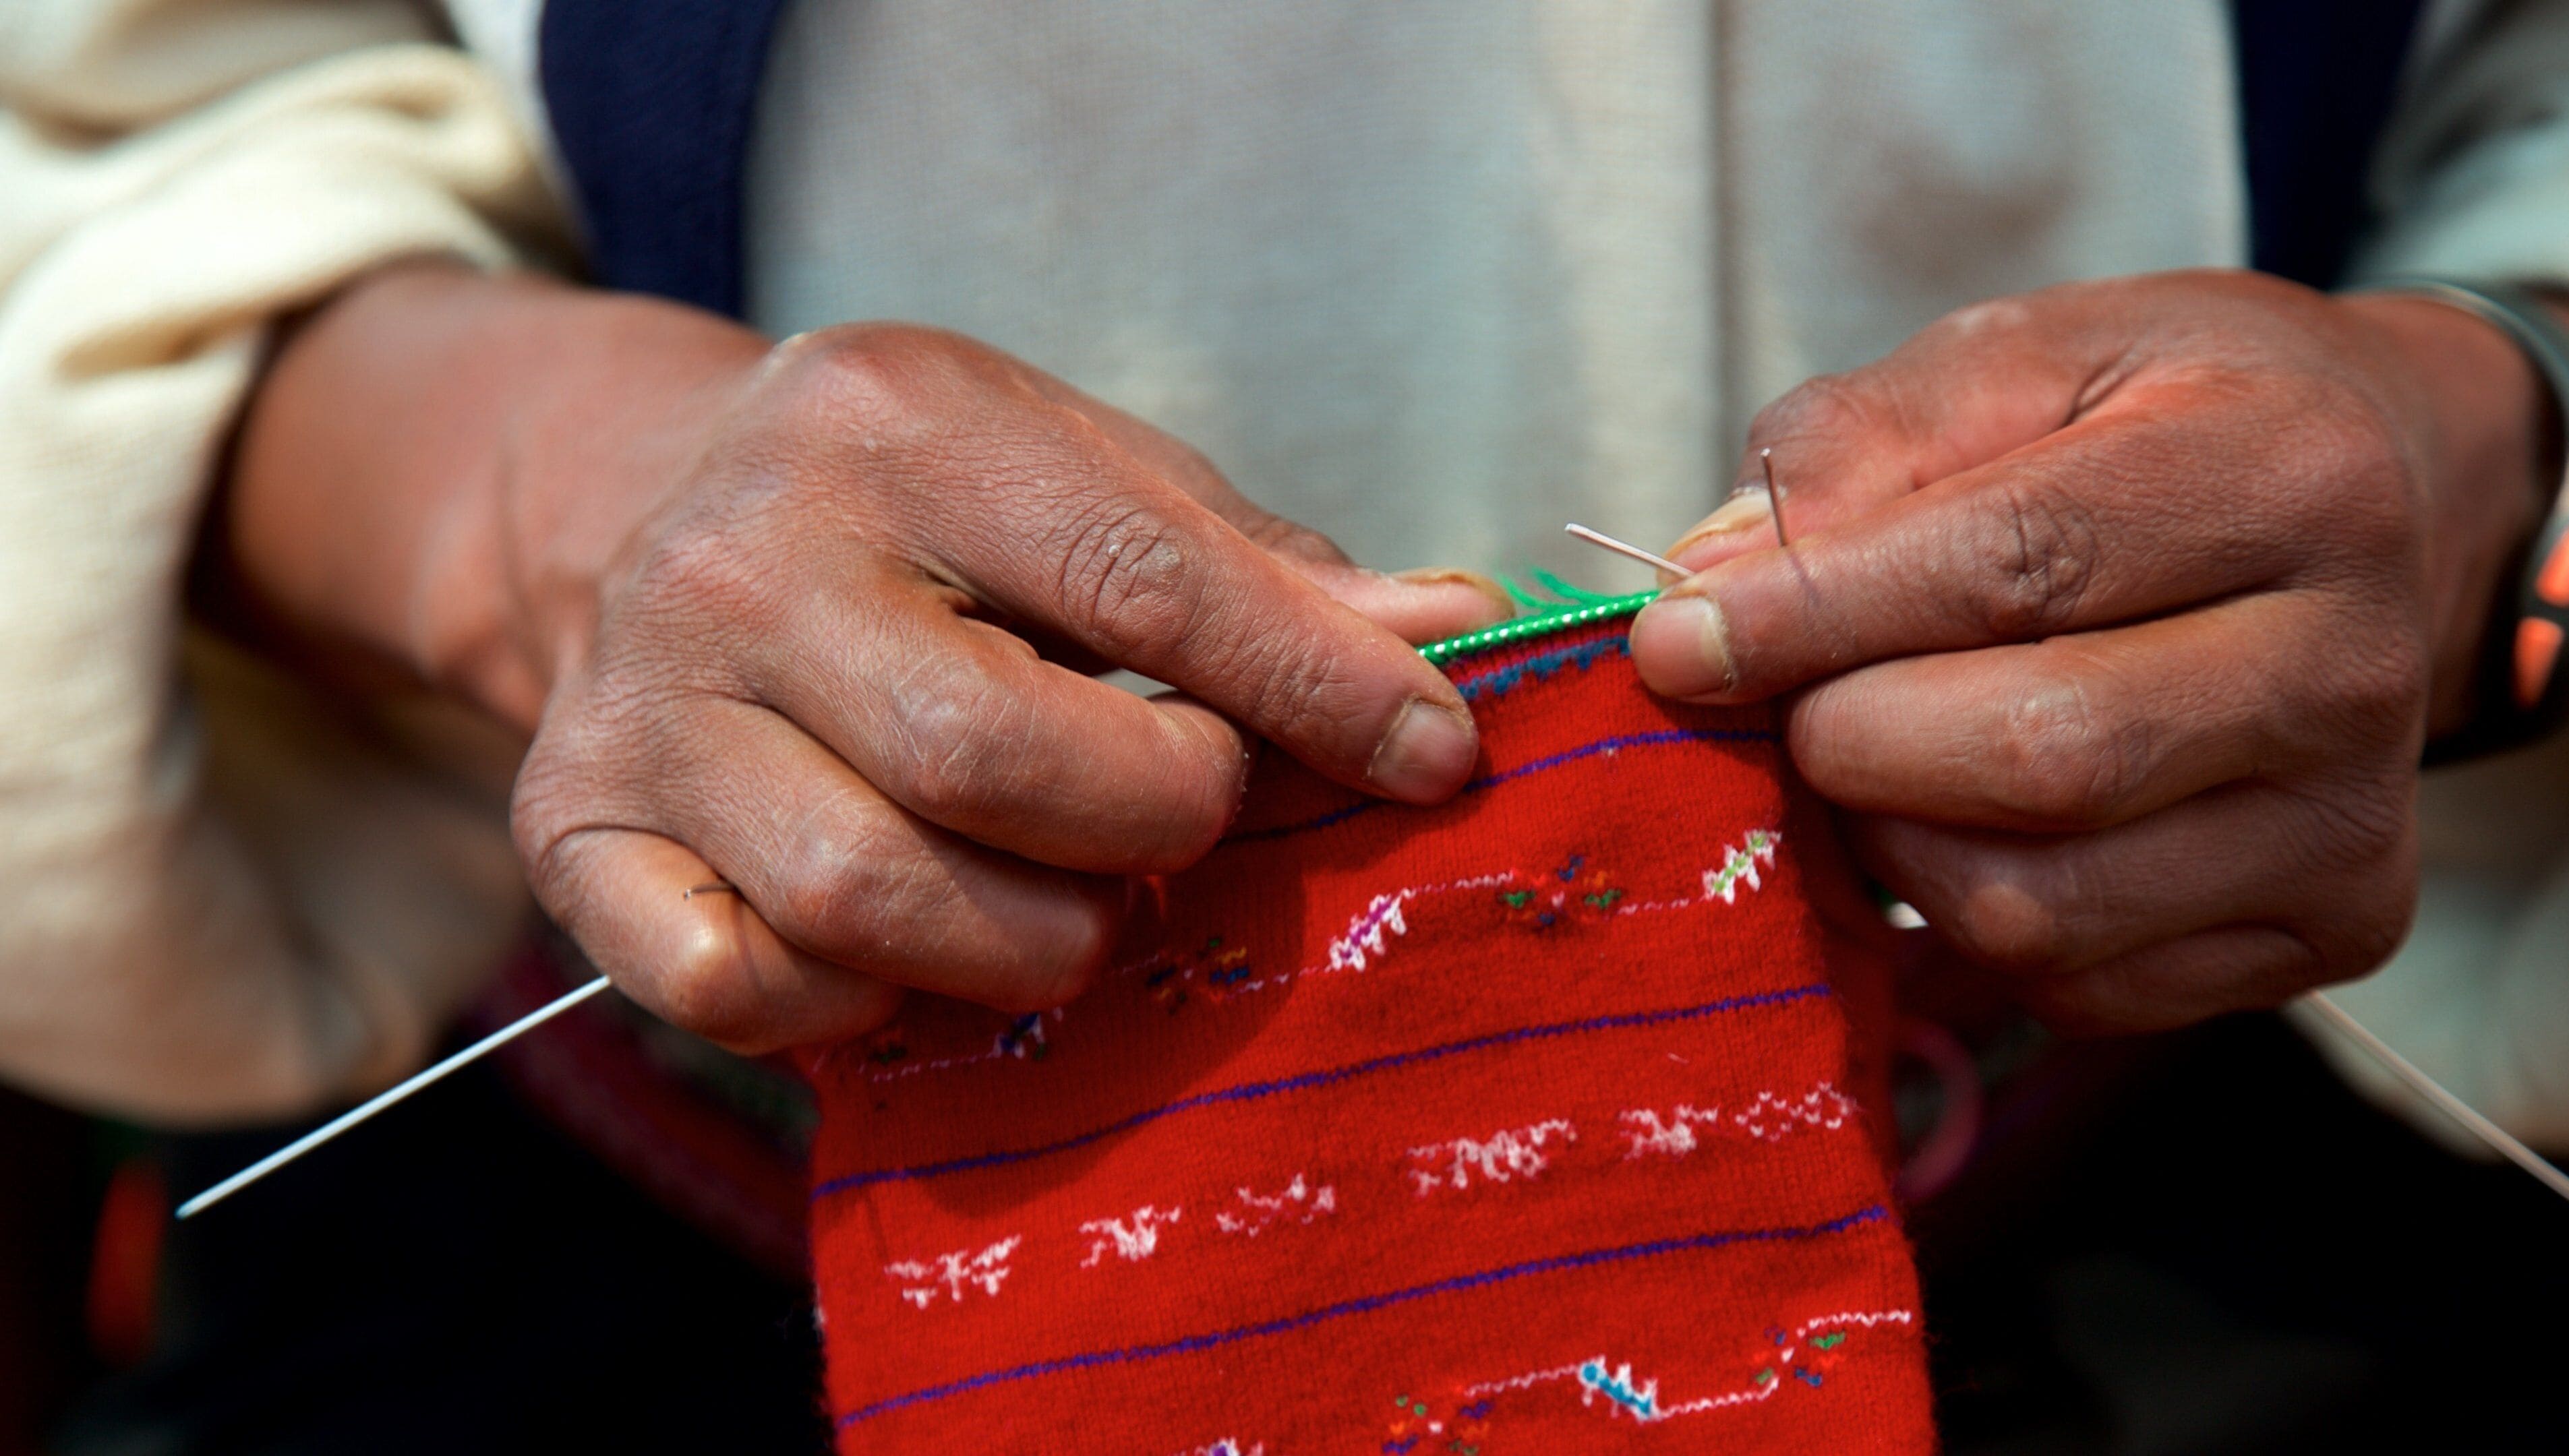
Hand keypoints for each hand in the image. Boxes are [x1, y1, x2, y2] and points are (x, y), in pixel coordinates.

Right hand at [223, 265, 1505, 1050]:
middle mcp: (738, 556)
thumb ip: (1262, 572)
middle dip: (1146, 823)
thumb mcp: (1088, 475)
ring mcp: (638, 702)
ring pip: (868, 899)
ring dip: (1028, 940)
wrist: (649, 503)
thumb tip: (1454, 639)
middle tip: (1178, 813)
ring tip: (1070, 898)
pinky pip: (740, 987)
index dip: (1306, 687)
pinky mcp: (573, 830)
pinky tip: (913, 943)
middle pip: (989, 760)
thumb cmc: (926, 509)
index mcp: (896, 427)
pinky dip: (860, 1005)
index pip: (1138, 579)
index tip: (1429, 756)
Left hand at [1630, 270, 2564, 1030]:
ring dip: (1892, 844)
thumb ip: (1856, 444)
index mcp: (2285, 476)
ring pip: (2036, 907)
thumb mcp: (2016, 356)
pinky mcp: (2329, 933)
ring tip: (1879, 755)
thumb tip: (1707, 582)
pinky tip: (1962, 825)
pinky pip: (2075, 985)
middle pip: (2035, 759)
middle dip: (1847, 738)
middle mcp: (2353, 665)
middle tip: (1787, 700)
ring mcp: (2352, 824)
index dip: (1816, 616)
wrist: (2371, 507)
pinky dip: (1963, 921)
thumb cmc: (2159, 422)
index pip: (2019, 566)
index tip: (1677, 640)